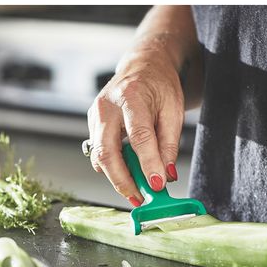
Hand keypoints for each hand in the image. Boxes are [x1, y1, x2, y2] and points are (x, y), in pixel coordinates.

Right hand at [87, 41, 184, 205]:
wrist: (143, 67)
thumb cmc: (160, 86)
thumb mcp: (173, 111)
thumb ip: (169, 144)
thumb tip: (166, 175)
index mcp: (131, 97)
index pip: (139, 136)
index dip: (148, 163)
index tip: (157, 185)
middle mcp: (107, 106)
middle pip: (108, 152)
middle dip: (123, 181)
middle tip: (139, 199)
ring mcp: (95, 115)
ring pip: (100, 156)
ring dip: (117, 179)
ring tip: (136, 192)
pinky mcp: (93, 124)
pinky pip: (99, 153)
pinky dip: (113, 169)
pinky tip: (128, 175)